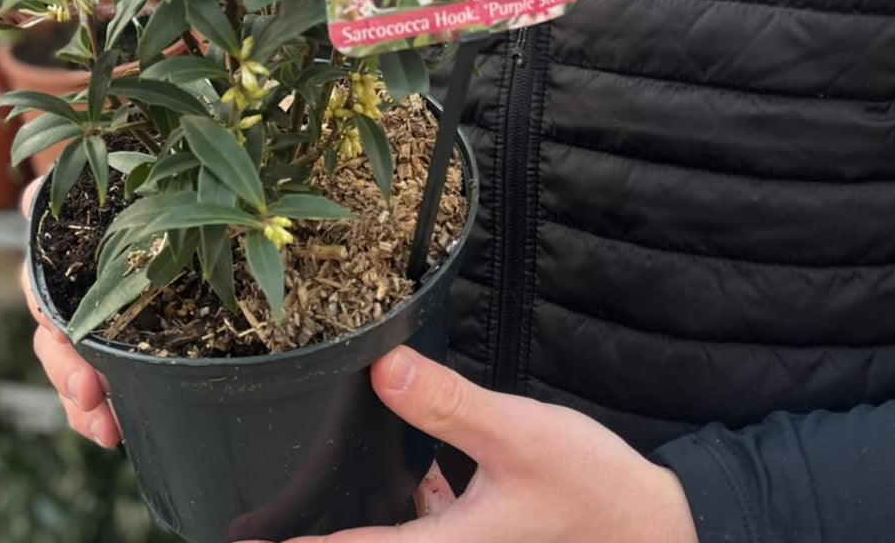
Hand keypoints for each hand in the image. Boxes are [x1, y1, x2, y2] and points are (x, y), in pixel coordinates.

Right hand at [19, 178, 121, 447]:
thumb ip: (51, 191)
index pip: (44, 298)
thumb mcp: (77, 184)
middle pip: (56, 345)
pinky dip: (101, 411)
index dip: (51, 322)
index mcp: (59, 263)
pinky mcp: (122, 340)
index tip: (61, 336)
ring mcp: (91, 323)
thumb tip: (30, 197)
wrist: (134, 190)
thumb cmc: (105, 185)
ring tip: (105, 427)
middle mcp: (68, 296)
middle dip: (68, 373)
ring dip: (82, 403)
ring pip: (73, 371)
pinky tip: (114, 432)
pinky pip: (103, 383)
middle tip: (90, 392)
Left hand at [248, 346, 698, 542]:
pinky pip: (422, 527)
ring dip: (356, 520)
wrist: (651, 527)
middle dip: (318, 533)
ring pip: (394, 535)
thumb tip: (382, 368)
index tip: (244, 538)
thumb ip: (447, 405)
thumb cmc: (590, 491)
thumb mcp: (516, 437)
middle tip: (259, 518)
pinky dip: (396, 508)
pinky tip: (393, 470)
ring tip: (308, 493)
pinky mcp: (479, 535)